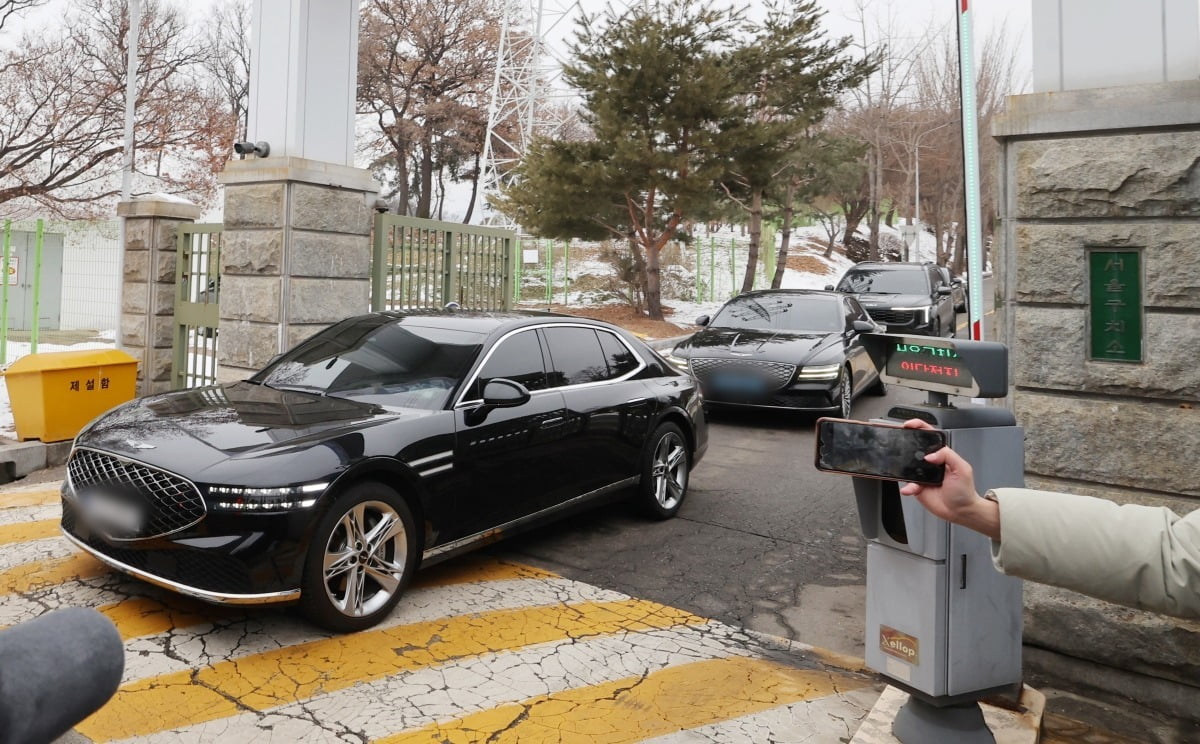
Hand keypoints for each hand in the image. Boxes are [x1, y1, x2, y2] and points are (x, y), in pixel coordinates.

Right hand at [897, 419, 1000, 539]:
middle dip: (905, 443)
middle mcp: (931, 464)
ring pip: (908, 467)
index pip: (929, 437)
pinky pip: (908, 484)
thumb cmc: (965, 491)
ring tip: (904, 469)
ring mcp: (923, 476)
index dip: (919, 428)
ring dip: (904, 467)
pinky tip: (910, 488)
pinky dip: (907, 486)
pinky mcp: (918, 488)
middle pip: (915, 448)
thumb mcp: (962, 468)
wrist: (961, 511)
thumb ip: (948, 456)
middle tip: (899, 440)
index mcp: (942, 455)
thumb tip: (930, 455)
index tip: (910, 425)